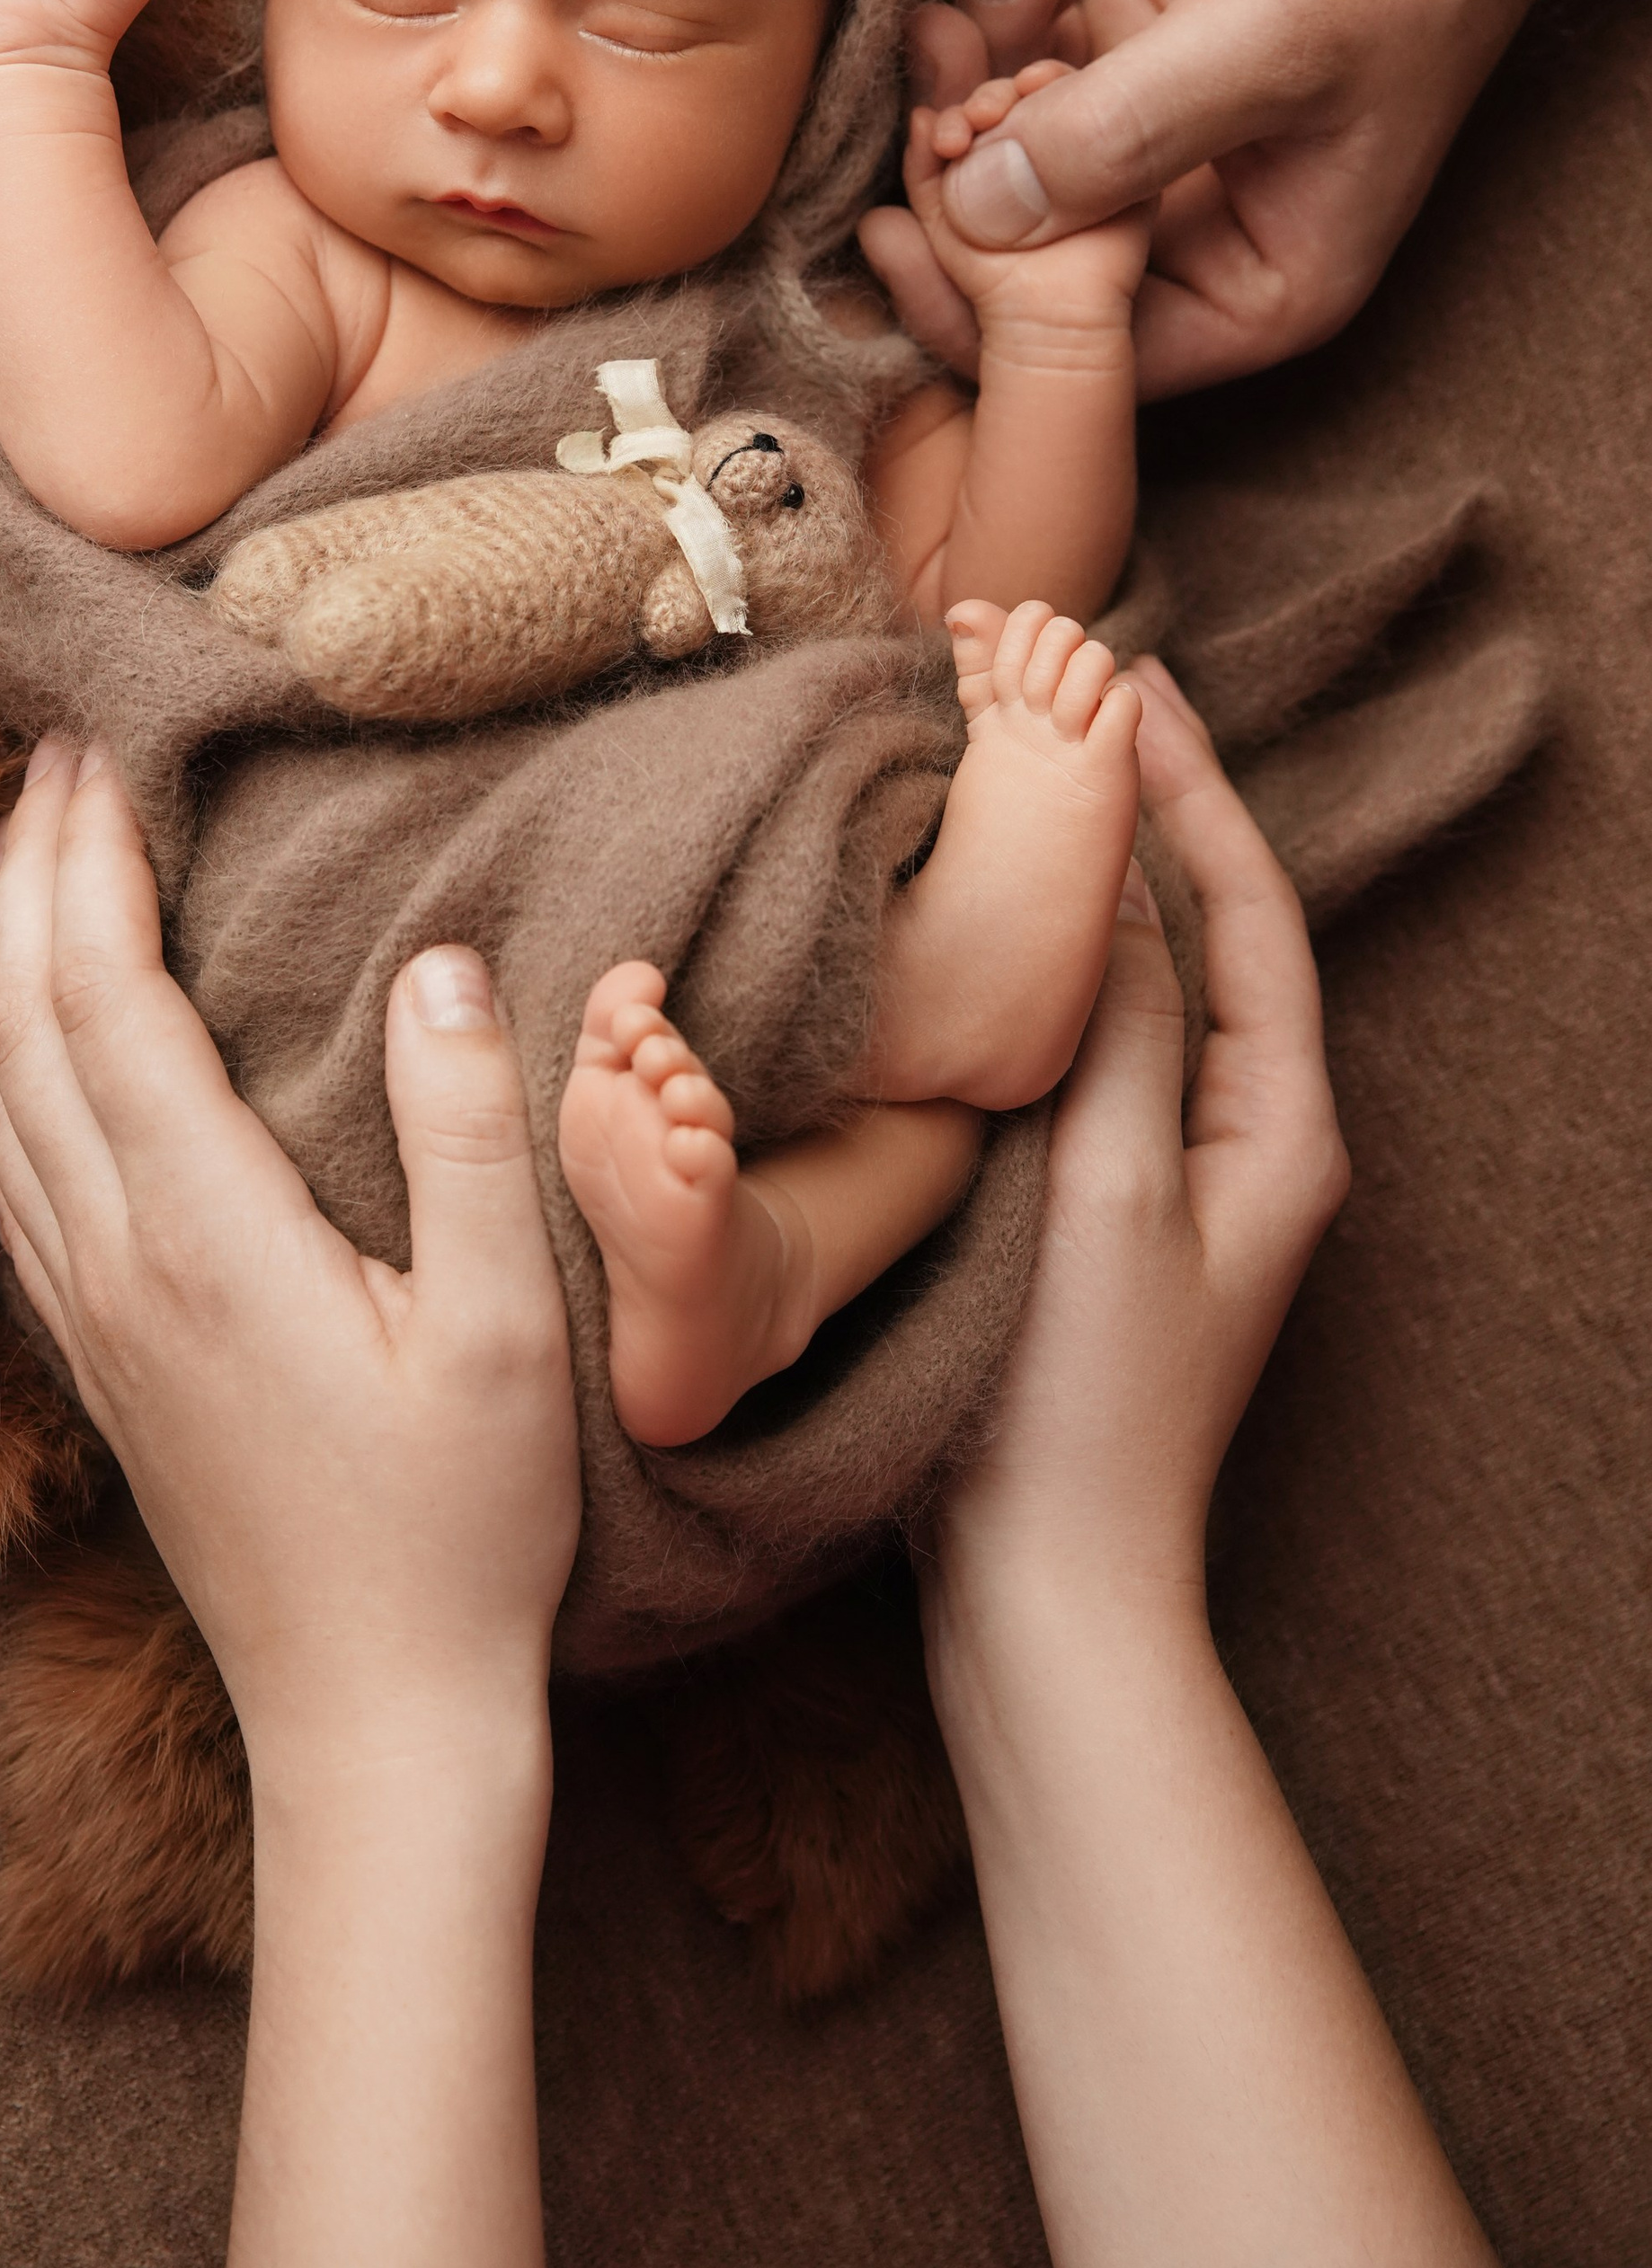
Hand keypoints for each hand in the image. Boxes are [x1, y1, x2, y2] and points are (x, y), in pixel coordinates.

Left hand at [0, 738, 581, 1769]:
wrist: (373, 1720)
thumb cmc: (464, 1530)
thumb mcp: (504, 1332)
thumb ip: (471, 1138)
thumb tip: (437, 965)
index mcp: (205, 1235)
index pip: (103, 1000)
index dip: (85, 862)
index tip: (95, 750)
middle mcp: (116, 1264)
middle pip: (18, 1027)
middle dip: (26, 877)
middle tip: (57, 759)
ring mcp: (91, 1318)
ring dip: (5, 958)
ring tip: (40, 858)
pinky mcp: (100, 1360)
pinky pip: (15, 1170)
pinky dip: (9, 1061)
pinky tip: (43, 1035)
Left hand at [866, 0, 1625, 393]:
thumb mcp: (1264, 40)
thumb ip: (1119, 140)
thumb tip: (980, 216)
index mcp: (1264, 281)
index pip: (1084, 351)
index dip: (978, 299)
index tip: (896, 211)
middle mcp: (1210, 227)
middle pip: (1026, 252)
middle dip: (968, 156)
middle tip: (948, 62)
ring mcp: (1167, 135)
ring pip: (1013, 141)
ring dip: (987, 55)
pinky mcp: (1138, 44)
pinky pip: (1033, 53)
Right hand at [928, 655, 1349, 1633]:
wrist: (1050, 1585)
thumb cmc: (1086, 1407)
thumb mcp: (1108, 1197)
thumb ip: (1120, 1036)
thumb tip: (1109, 889)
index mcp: (1282, 1132)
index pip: (1252, 913)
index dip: (1196, 791)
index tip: (1134, 682)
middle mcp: (1247, 1140)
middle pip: (1211, 934)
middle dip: (1151, 812)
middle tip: (1080, 695)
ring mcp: (1175, 1172)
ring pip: (1147, 985)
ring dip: (1097, 879)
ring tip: (1034, 773)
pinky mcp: (1102, 1202)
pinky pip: (1092, 1045)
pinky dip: (1051, 966)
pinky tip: (986, 926)